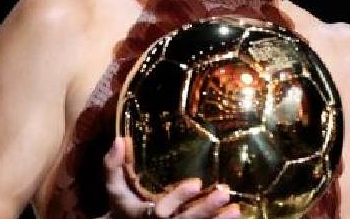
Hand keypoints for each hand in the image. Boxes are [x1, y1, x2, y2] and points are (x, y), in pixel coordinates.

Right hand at [103, 136, 240, 218]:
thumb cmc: (122, 205)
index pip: (161, 211)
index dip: (178, 198)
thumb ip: (113, 166)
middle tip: (224, 194)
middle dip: (204, 210)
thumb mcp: (114, 188)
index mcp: (142, 215)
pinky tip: (235, 216)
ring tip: (236, 210)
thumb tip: (119, 140)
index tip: (196, 182)